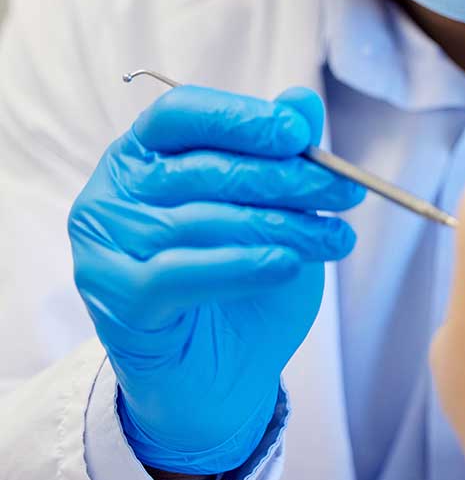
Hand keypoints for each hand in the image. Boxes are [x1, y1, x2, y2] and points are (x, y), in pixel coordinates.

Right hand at [69, 86, 365, 474]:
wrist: (221, 377)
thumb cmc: (245, 281)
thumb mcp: (274, 211)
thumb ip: (281, 155)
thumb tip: (301, 101)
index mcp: (143, 156)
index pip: (181, 115)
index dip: (241, 118)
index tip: (300, 134)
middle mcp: (112, 193)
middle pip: (204, 169)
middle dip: (287, 179)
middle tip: (345, 194)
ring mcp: (105, 247)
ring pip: (204, 220)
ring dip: (282, 226)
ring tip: (335, 238)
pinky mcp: (117, 298)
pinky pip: (183, 272)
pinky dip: (243, 265)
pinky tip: (289, 264)